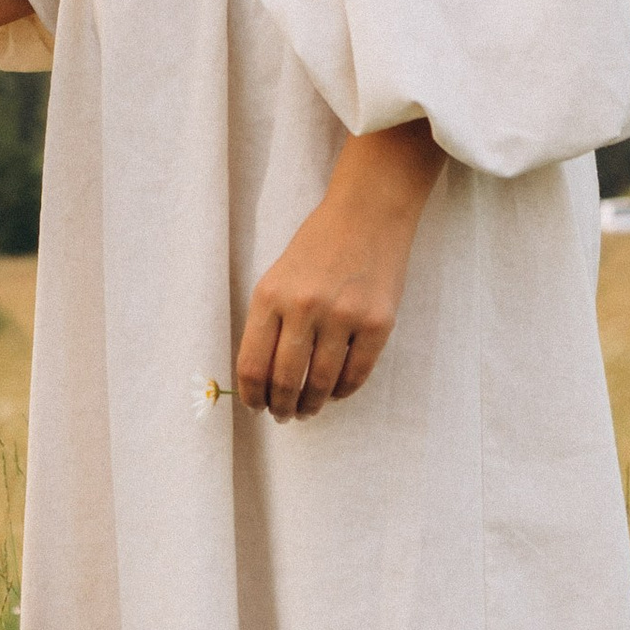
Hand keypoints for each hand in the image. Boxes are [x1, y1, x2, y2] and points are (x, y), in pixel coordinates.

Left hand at [236, 124, 441, 420]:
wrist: (367, 215)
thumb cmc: (317, 247)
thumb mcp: (278, 277)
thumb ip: (269, 323)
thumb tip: (262, 379)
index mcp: (270, 295)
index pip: (252, 365)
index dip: (252, 396)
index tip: (256, 407)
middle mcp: (304, 307)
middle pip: (285, 381)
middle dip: (281, 407)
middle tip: (284, 415)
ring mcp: (343, 316)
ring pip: (321, 384)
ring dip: (311, 405)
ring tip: (307, 409)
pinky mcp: (377, 323)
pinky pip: (356, 374)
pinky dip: (342, 391)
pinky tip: (335, 392)